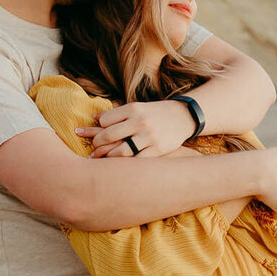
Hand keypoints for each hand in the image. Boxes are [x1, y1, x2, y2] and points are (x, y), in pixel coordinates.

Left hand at [76, 99, 196, 158]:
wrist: (183, 116)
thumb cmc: (155, 112)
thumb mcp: (137, 107)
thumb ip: (117, 113)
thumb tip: (95, 118)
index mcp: (133, 109)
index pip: (105, 120)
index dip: (97, 128)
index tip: (94, 134)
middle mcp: (140, 122)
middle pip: (109, 136)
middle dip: (97, 144)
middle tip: (93, 149)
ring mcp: (149, 136)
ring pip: (120, 152)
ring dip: (107, 157)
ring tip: (101, 159)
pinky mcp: (157, 149)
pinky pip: (137, 161)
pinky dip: (125, 165)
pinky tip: (119, 168)